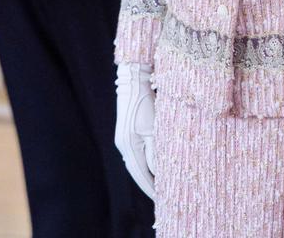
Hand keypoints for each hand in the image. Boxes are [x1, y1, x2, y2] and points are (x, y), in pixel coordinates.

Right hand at [114, 62, 155, 199]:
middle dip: (147, 184)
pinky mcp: (125, 133)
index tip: (160, 200)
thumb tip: (158, 171)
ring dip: (144, 174)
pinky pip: (134, 154)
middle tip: (159, 196)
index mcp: (129, 146)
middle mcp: (123, 145)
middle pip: (136, 171)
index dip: (150, 188)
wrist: (133, 83)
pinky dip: (142, 163)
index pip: (141, 174)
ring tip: (156, 185)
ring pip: (134, 163)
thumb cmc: (145, 104)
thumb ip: (154, 151)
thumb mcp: (153, 129)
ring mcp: (123, 139)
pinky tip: (149, 166)